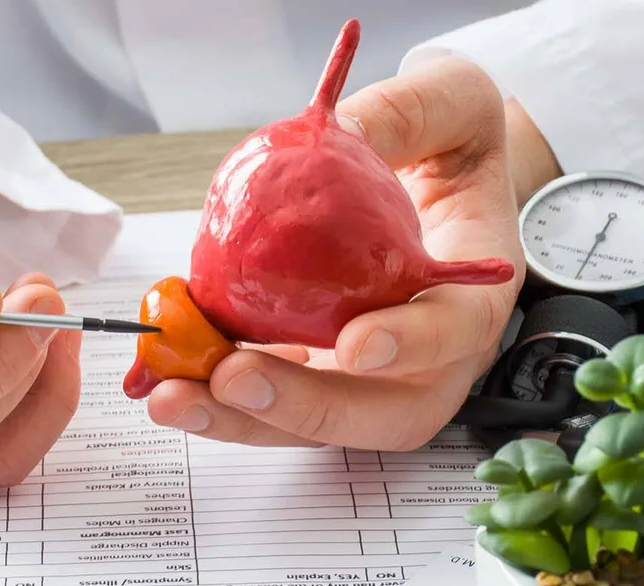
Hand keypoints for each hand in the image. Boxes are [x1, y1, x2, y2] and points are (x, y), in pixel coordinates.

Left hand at [144, 56, 541, 450]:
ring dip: (241, 418)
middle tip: (231, 378)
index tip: (356, 345)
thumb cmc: (453, 145)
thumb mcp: (448, 104)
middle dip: (302, 408)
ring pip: (317, 423)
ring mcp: (374, 378)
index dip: (411, 346)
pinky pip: (273, 396)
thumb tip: (342, 133)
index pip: (455, 333)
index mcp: (474, 292)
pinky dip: (219, 390)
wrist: (439, 180)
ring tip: (172, 395)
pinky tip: (168, 366)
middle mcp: (430, 357)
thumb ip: (404, 115)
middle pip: (381, 413)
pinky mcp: (322, 375)